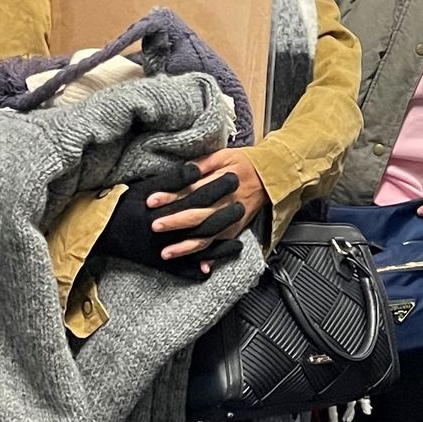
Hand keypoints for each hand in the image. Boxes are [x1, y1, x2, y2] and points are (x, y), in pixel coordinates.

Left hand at [151, 147, 267, 262]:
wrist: (270, 177)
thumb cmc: (243, 163)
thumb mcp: (223, 155)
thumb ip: (202, 164)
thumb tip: (182, 172)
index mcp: (223, 183)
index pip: (192, 191)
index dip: (171, 196)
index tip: (152, 201)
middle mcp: (227, 204)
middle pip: (199, 216)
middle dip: (175, 222)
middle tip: (154, 226)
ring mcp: (232, 220)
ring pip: (208, 236)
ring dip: (187, 247)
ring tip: (166, 253)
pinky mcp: (236, 230)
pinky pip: (221, 246)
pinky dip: (211, 257)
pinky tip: (198, 266)